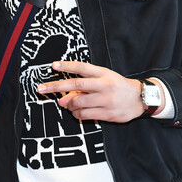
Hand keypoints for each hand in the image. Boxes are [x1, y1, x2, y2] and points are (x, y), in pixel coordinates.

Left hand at [36, 61, 161, 122]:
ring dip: (68, 105)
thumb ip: (84, 86)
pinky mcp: (107, 113)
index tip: (53, 66)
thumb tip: (64, 98)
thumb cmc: (118, 86)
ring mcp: (106, 100)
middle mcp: (104, 86)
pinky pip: (85, 115)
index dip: (67, 66)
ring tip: (68, 104)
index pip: (82, 68)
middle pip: (76, 85)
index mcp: (103, 74)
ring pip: (78, 103)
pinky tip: (76, 112)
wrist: (139, 99)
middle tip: (42, 89)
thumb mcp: (104, 79)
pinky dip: (76, 114)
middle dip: (56, 87)